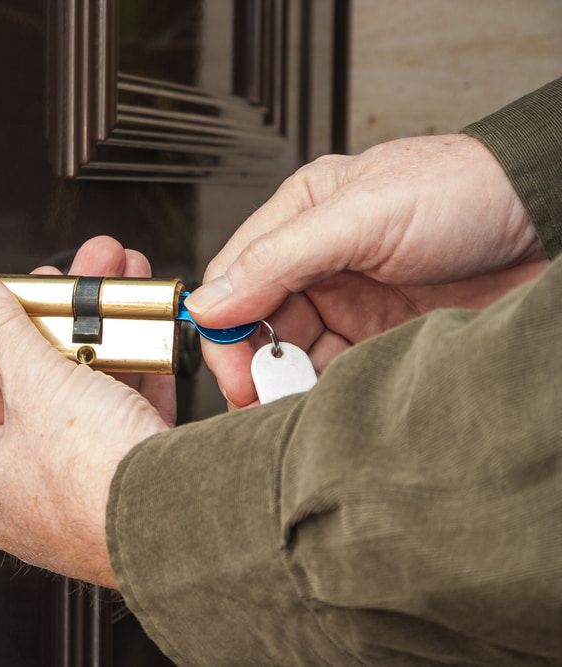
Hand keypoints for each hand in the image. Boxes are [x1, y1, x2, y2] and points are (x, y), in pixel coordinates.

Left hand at [0, 237, 168, 586]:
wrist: (179, 522)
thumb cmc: (94, 483)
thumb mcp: (35, 382)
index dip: (11, 325)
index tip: (33, 288)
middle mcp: (26, 494)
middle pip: (41, 383)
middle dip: (70, 320)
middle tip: (83, 278)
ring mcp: (82, 492)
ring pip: (90, 396)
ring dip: (109, 338)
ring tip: (121, 291)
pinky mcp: (131, 486)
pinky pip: (129, 417)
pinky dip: (139, 374)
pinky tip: (149, 336)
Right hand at [185, 134, 548, 407]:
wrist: (550, 221)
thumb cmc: (466, 193)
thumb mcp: (362, 217)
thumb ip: (279, 259)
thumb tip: (209, 303)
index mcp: (300, 215)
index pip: (235, 277)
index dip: (224, 327)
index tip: (231, 369)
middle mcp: (318, 259)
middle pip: (259, 322)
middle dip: (255, 363)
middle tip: (260, 399)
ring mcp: (352, 299)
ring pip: (296, 352)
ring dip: (289, 382)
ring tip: (293, 406)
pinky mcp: (384, 334)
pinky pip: (338, 371)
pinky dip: (326, 391)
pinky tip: (327, 402)